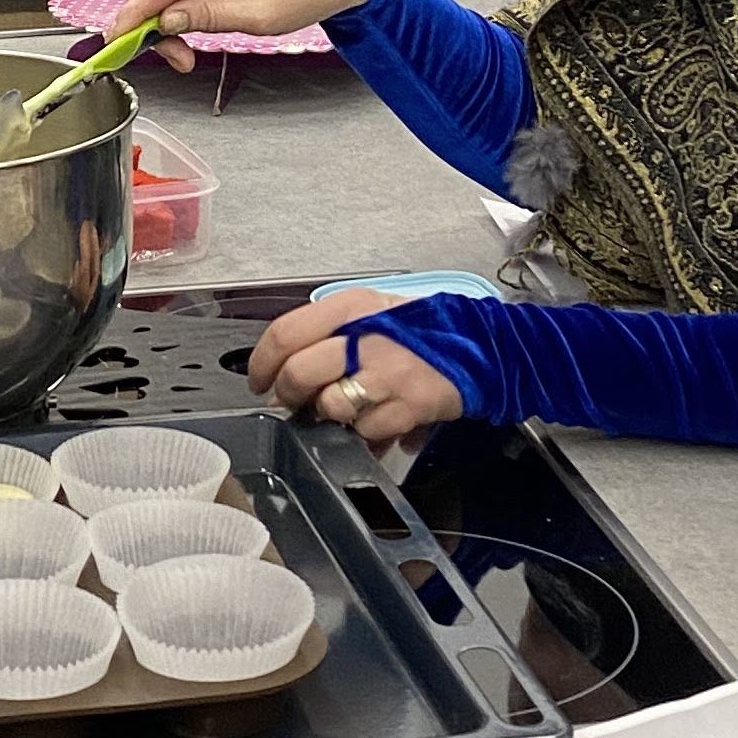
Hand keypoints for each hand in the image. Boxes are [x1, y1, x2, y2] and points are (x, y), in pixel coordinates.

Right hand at [110, 0, 375, 72]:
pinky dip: (184, 12)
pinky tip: (193, 31)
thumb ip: (210, 17)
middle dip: (159, 29)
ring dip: (172, 24)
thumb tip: (167, 20)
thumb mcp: (262, 16)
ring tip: (189, 54)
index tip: (114, 40)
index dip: (134, 15)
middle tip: (178, 63)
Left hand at [246, 287, 466, 446]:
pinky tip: (376, 417)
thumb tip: (280, 377)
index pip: (286, 333)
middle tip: (295, 401)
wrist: (479, 346)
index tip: (259, 380)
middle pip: (299, 372)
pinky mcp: (409, 404)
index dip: (262, 363)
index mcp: (351, 306)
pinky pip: (364, 430)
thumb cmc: (416, 332)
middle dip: (289, 395)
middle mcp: (367, 334)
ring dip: (329, 414)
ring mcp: (388, 371)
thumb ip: (323, 338)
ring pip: (329, 405)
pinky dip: (364, 432)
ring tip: (346, 406)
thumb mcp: (367, 315)